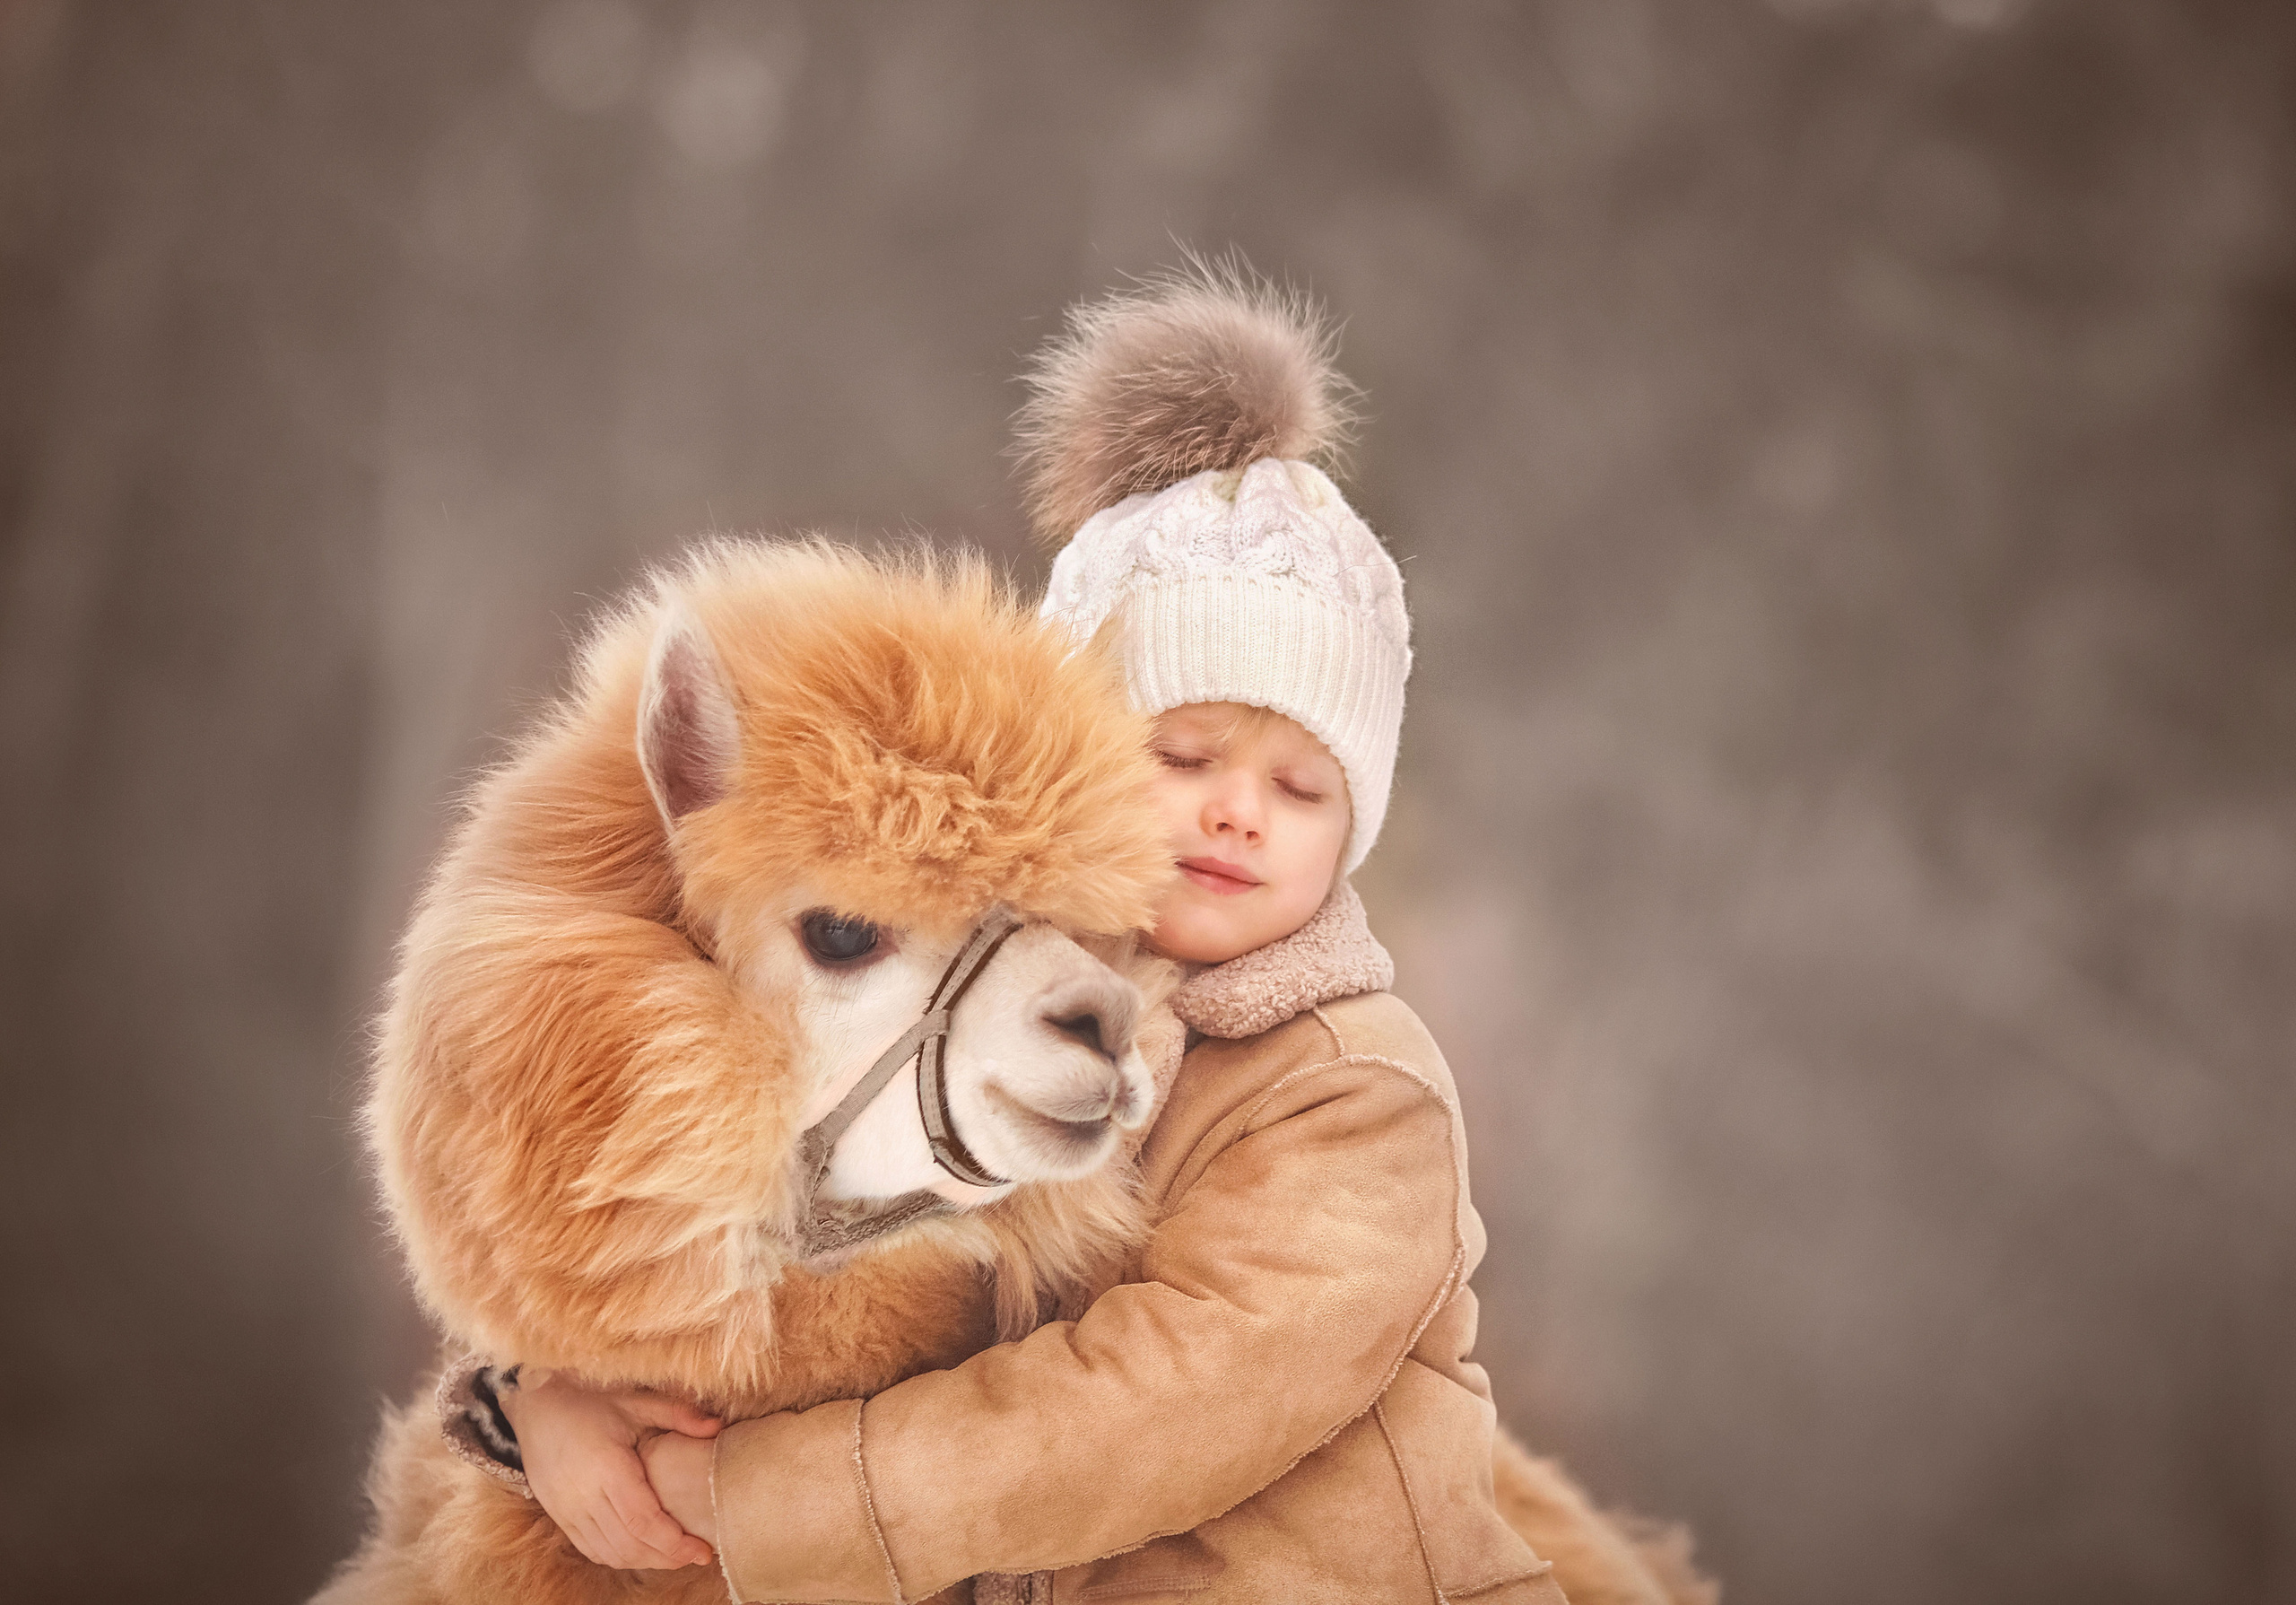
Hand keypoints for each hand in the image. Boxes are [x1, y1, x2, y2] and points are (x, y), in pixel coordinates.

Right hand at [498, 1369, 721, 1569]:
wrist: (535, 1407)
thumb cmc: (590, 1402)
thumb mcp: (636, 1402)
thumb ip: (679, 1415)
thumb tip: (719, 1428)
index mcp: (608, 1468)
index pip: (643, 1521)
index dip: (674, 1543)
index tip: (701, 1550)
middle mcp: (584, 1496)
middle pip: (630, 1545)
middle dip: (666, 1557)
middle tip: (696, 1555)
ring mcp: (567, 1511)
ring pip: (610, 1553)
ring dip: (645, 1560)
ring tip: (674, 1555)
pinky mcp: (559, 1517)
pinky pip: (591, 1549)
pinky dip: (618, 1556)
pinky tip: (641, 1550)